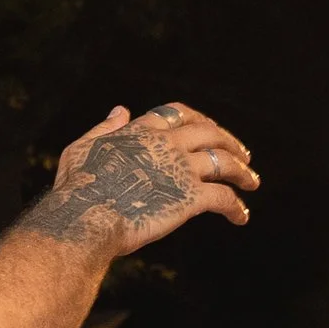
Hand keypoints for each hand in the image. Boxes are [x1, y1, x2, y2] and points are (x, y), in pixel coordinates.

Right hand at [38, 103, 257, 255]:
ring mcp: (180, 169)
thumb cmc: (76, 189)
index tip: (208, 128)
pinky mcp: (190, 197)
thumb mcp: (82, 148)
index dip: (197, 120)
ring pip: (224, 161)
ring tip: (253, 182)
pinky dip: (237, 206)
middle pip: (210, 133)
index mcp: (141, 131)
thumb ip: (104, 129)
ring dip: (243, 171)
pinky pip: (224, 197)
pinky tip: (242, 216)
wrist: (85, 217)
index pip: (177, 114)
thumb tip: (119, 110)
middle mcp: (166, 144)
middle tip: (243, 155)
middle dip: (230, 141)